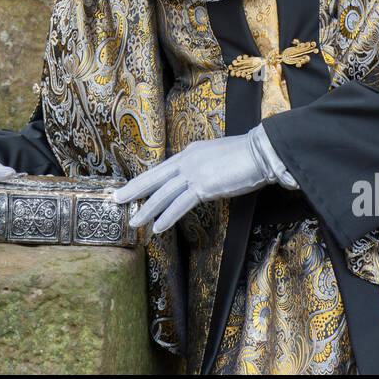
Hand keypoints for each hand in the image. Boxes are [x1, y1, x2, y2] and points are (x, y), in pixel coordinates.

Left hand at [113, 124, 286, 235]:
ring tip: (135, 222)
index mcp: (190, 152)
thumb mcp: (218, 158)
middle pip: (153, 177)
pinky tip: (158, 227)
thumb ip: (204, 168)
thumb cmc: (246, 157)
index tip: (132, 188)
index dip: (145, 180)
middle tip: (116, 199)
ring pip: (162, 194)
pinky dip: (166, 217)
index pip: (162, 169)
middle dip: (133, 190)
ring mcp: (193, 172)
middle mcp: (187, 160)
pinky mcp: (202, 186)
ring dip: (147, 209)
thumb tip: (198, 181)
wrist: (262, 152)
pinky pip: (179, 205)